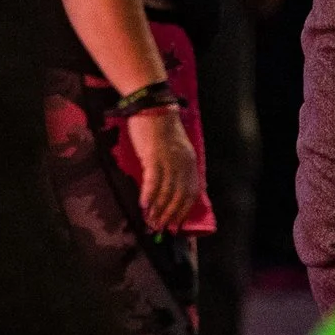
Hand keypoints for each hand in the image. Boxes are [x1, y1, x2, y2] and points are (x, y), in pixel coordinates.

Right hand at [126, 101, 204, 232]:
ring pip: (166, 191)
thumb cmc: (159, 128)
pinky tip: (143, 206)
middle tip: (160, 228)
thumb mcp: (174, 149)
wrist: (152, 106)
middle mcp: (183, 163)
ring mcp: (169, 160)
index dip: (184, 211)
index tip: (176, 225)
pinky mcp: (154, 156)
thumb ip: (175, 167)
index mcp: (190, 162)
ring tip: (150, 222)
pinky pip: (153, 181)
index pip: (191, 193)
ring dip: (158, 210)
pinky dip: (149, 196)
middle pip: (178, 196)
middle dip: (169, 215)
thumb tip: (167, 189)